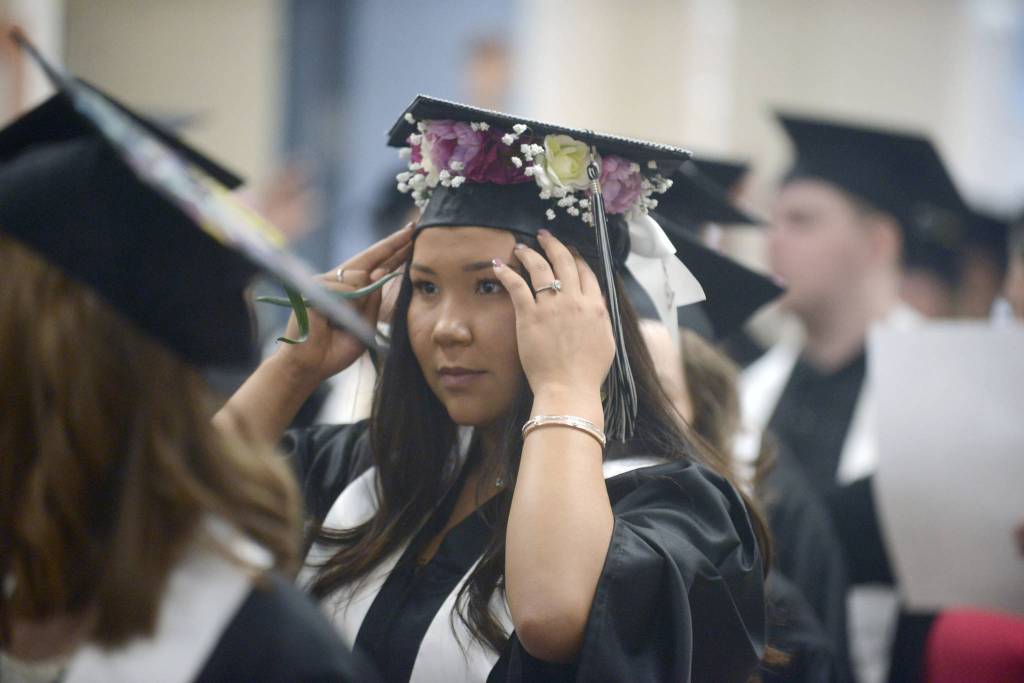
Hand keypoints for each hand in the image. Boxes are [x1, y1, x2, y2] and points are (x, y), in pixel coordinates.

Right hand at [276, 224, 412, 380]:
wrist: (310, 367)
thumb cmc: (335, 350)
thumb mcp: (364, 324)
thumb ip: (372, 300)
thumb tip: (380, 272)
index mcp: (349, 290)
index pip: (375, 267)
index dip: (393, 252)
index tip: (411, 236)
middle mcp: (336, 281)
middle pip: (369, 260)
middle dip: (392, 245)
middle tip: (412, 229)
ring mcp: (323, 282)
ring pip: (359, 276)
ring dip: (362, 297)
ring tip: (346, 320)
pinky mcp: (314, 288)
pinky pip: (345, 288)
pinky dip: (350, 301)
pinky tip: (339, 316)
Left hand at [491, 229, 614, 398]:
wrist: (569, 388)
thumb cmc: (587, 373)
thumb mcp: (606, 342)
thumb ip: (600, 320)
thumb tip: (597, 307)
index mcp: (595, 307)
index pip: (586, 272)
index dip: (576, 258)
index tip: (569, 252)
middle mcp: (575, 301)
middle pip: (565, 262)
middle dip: (554, 245)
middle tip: (545, 236)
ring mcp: (552, 307)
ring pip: (541, 268)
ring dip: (530, 253)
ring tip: (521, 246)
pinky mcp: (529, 316)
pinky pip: (517, 285)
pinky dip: (507, 272)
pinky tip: (499, 265)